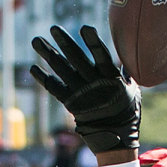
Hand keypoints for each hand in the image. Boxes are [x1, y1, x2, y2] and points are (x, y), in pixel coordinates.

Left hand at [30, 25, 140, 154]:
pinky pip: (54, 89)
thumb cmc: (128, 112)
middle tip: (53, 28)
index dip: (93, 42)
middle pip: (77, 59)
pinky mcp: (71, 104)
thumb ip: (125, 73)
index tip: (84, 27)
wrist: (116, 138)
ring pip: (61, 70)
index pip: (101, 57)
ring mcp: (81, 94)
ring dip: (47, 54)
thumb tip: (126, 55)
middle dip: (64, 42)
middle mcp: (94, 84)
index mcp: (111, 79)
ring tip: (35, 41)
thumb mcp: (133, 91)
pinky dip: (43, 78)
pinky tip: (33, 67)